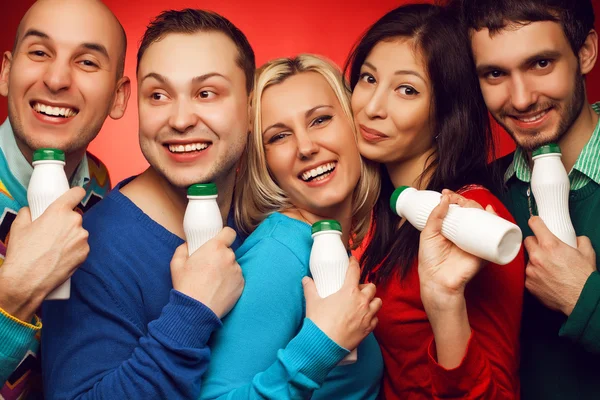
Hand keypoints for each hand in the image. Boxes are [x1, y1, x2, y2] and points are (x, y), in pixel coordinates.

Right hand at [0, 187, 87, 321]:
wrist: (27, 279)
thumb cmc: (23, 252)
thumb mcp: (19, 226)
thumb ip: (27, 213)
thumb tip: (31, 210)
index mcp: (59, 211)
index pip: (76, 193)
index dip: (76, 193)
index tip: (76, 195)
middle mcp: (74, 222)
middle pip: (74, 217)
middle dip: (65, 223)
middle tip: (52, 235)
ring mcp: (82, 238)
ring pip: (78, 232)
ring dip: (70, 237)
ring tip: (54, 249)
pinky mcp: (86, 252)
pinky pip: (81, 246)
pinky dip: (74, 250)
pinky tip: (61, 257)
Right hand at [170, 227, 243, 317]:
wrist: (196, 310)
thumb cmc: (186, 286)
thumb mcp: (176, 263)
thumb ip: (183, 248)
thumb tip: (188, 245)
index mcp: (215, 247)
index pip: (229, 232)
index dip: (225, 235)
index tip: (220, 241)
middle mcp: (229, 257)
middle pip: (228, 251)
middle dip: (221, 256)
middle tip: (209, 267)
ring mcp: (237, 271)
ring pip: (233, 265)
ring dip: (226, 269)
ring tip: (213, 281)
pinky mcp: (241, 284)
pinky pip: (237, 278)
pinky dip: (230, 281)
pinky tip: (218, 289)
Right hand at [302, 257, 380, 350]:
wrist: (323, 345)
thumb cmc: (319, 323)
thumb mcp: (312, 302)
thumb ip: (310, 288)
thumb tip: (306, 279)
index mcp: (349, 291)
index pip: (355, 271)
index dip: (354, 263)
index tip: (353, 260)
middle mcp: (361, 301)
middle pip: (371, 287)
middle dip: (365, 286)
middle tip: (356, 289)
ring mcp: (367, 315)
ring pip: (377, 302)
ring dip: (372, 301)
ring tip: (363, 303)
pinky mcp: (368, 329)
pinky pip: (376, 319)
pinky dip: (372, 316)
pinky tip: (364, 318)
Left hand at [418, 190, 493, 311]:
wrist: (438, 280)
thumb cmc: (430, 260)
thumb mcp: (428, 234)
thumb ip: (435, 216)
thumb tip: (445, 198)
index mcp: (451, 229)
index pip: (456, 210)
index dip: (455, 199)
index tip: (447, 193)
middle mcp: (464, 233)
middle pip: (471, 212)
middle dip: (467, 201)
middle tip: (459, 200)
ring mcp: (475, 241)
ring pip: (483, 220)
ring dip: (481, 208)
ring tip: (471, 205)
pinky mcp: (484, 250)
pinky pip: (495, 236)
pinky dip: (497, 222)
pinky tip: (491, 213)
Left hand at [524, 216, 595, 315]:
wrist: (581, 299)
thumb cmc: (584, 277)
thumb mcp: (587, 253)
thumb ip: (580, 241)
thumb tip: (576, 238)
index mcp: (550, 245)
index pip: (534, 225)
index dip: (535, 222)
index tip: (535, 223)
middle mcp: (537, 256)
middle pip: (527, 241)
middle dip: (535, 242)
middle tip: (544, 249)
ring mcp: (531, 270)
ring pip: (528, 259)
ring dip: (535, 261)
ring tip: (548, 268)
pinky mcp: (528, 283)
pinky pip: (528, 274)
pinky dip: (535, 275)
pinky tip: (546, 279)